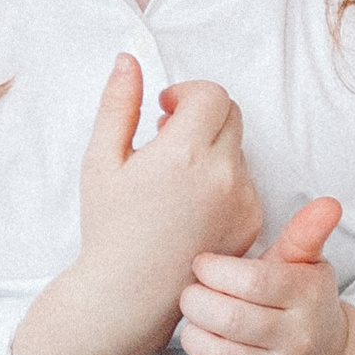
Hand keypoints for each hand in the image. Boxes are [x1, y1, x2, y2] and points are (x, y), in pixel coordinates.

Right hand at [74, 56, 262, 309]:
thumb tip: (129, 59)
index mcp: (184, 153)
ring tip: (174, 179)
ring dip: (212, 147)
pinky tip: (190, 206)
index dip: (186, 93)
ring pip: (237, 147)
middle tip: (167, 138)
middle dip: (202, 114)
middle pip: (231, 114)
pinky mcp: (252, 222)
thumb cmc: (109, 227)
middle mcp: (222, 174)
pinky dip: (223, 179)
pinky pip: (245, 181)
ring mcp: (243, 200)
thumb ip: (118, 104)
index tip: (165, 110)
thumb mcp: (102, 161)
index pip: (211, 94)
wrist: (128, 294)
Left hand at [179, 196, 347, 354]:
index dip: (215, 271)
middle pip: (230, 319)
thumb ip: (307, 233)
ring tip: (194, 323)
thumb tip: (329, 203)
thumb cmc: (301, 301)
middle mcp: (299, 339)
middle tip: (190, 294)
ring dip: (193, 336)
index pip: (252, 281)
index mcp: (306, 296)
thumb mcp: (306, 264)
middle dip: (196, 302)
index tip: (203, 265)